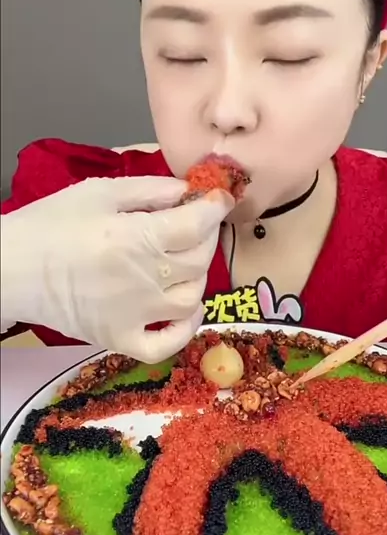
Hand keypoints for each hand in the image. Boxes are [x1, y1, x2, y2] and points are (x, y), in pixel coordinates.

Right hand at [1, 177, 231, 360]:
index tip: (218, 199)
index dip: (215, 209)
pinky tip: (185, 311)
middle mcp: (144, 278)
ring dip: (198, 278)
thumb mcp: (99, 192)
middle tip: (195, 226)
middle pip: (199, 260)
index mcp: (138, 237)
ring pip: (191, 300)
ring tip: (183, 263)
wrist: (9, 267)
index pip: (197, 225)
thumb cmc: (50, 224)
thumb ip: (149, 189)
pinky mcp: (119, 338)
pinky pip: (165, 345)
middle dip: (206, 237)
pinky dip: (184, 331)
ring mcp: (135, 314)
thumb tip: (187, 191)